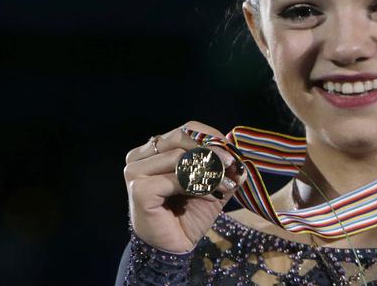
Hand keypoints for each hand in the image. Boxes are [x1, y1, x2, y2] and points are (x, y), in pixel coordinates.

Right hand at [123, 121, 245, 252]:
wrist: (173, 247)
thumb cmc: (189, 214)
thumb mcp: (211, 184)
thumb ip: (223, 168)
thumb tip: (241, 158)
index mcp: (153, 150)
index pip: (185, 129)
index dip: (210, 137)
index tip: (232, 152)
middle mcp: (139, 156)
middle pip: (179, 137)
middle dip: (210, 151)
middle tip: (231, 164)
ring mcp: (135, 172)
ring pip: (178, 156)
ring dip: (206, 171)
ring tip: (223, 186)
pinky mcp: (139, 189)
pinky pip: (175, 178)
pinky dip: (197, 186)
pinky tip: (211, 197)